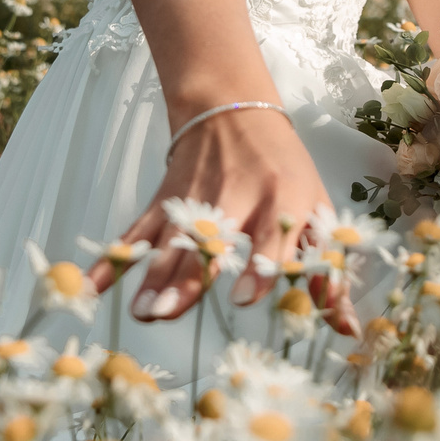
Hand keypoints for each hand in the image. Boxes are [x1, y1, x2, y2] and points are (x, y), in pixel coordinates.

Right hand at [87, 106, 358, 334]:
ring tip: (144, 312)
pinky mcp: (163, 202)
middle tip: (170, 313)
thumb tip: (348, 330)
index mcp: (281, 198)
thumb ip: (328, 272)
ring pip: (170, 241)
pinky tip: (91, 287)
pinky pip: (135, 233)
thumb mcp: (315, 211)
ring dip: (153, 277)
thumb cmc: (285, 170)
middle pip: (210, 242)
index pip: (270, 236)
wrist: (232, 110)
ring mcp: (193, 200)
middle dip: (188, 278)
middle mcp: (235, 197)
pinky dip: (112, 260)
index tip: (242, 299)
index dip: (258, 266)